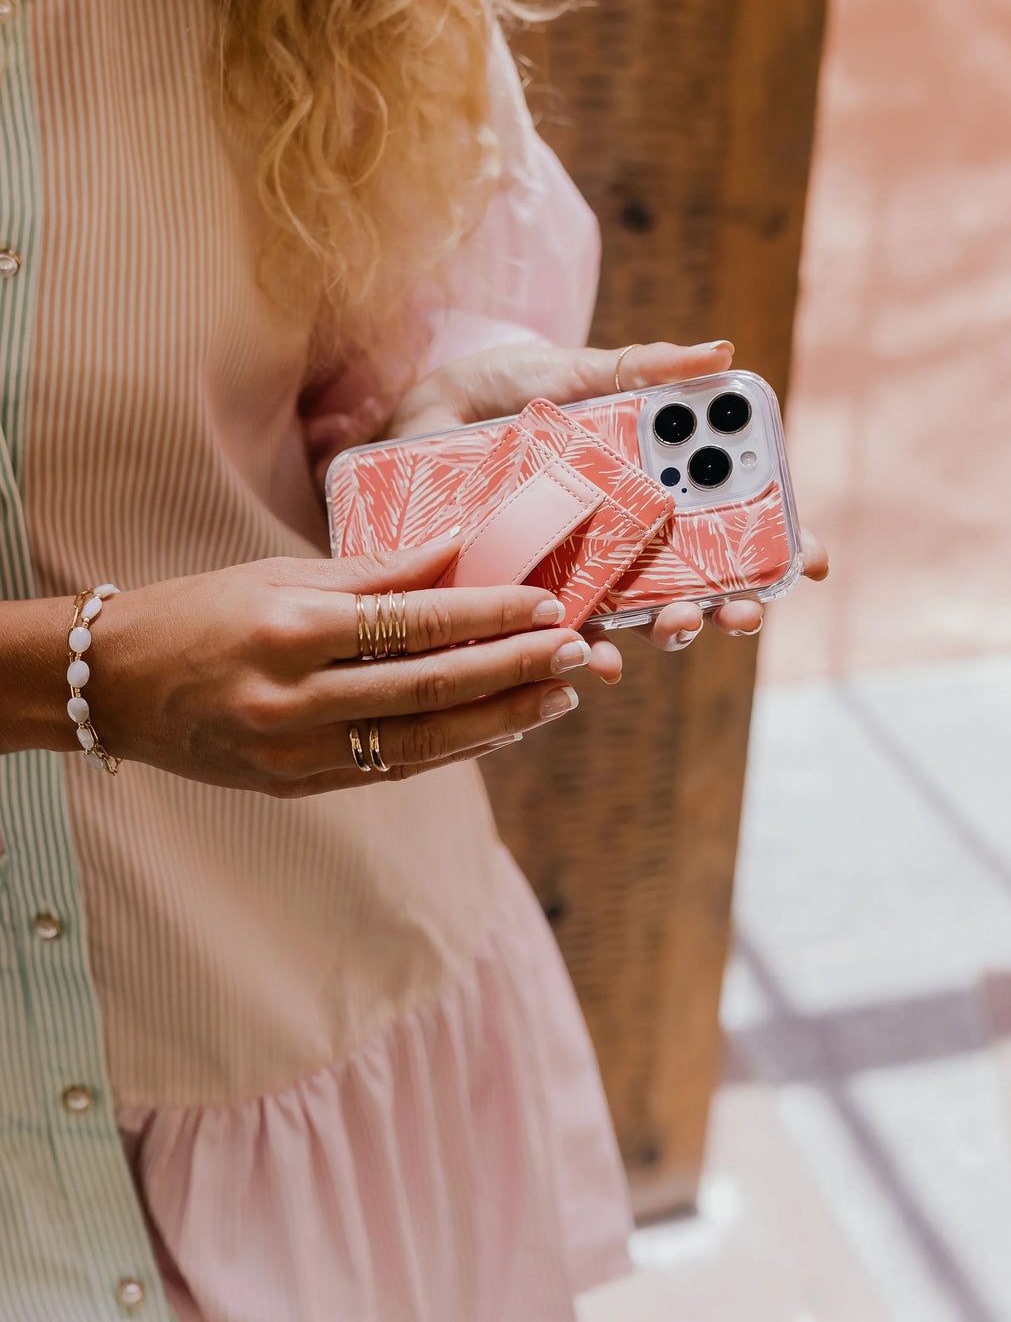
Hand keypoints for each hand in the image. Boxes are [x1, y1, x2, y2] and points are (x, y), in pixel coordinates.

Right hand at [88, 543, 593, 796]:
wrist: (112, 687)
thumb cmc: (199, 614)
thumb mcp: (281, 576)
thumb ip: (376, 572)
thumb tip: (460, 546)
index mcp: (290, 631)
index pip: (413, 622)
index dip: (488, 613)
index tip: (546, 602)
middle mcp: (294, 700)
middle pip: (431, 687)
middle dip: (514, 669)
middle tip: (575, 652)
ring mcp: (295, 754)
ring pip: (422, 739)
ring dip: (501, 719)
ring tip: (558, 695)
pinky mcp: (298, 786)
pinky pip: (394, 766)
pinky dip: (455, 748)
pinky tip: (502, 728)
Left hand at [384, 339, 828, 680]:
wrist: (411, 414)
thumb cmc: (501, 389)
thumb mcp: (571, 372)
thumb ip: (640, 369)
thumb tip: (719, 351)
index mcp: (649, 482)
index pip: (729, 519)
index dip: (778, 543)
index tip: (811, 558)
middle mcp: (624, 534)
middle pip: (698, 580)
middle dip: (730, 602)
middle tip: (742, 611)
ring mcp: (579, 569)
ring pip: (642, 617)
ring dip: (670, 632)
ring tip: (676, 630)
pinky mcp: (525, 594)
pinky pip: (564, 635)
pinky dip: (587, 652)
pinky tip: (599, 658)